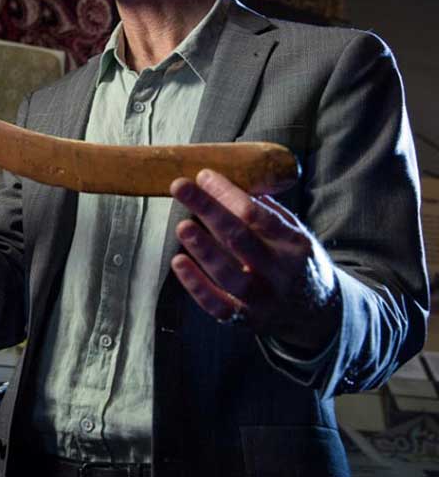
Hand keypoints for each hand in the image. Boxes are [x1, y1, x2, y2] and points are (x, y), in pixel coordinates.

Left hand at [169, 169, 341, 354]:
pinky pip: (217, 306)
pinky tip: (178, 262)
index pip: (257, 215)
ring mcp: (263, 299)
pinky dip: (196, 286)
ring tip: (182, 226)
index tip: (203, 176)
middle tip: (180, 187)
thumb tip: (226, 182)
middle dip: (208, 209)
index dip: (228, 194)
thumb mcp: (294, 234)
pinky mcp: (246, 320)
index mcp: (294, 245)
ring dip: (203, 248)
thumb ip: (264, 211)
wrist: (316, 312)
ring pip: (229, 275)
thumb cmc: (295, 261)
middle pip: (239, 239)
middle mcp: (280, 273)